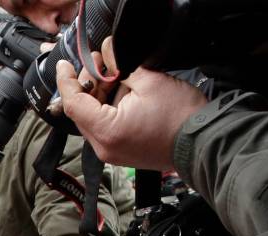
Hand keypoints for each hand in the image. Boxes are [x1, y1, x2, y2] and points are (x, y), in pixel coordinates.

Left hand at [55, 37, 206, 170]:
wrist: (202, 142)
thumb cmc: (181, 117)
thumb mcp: (150, 82)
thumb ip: (122, 66)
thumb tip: (109, 50)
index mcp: (106, 131)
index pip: (73, 104)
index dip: (67, 81)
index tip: (64, 65)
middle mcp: (103, 147)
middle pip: (81, 111)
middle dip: (87, 84)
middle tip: (99, 61)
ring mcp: (111, 152)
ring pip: (92, 118)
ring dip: (99, 95)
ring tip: (114, 73)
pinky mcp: (120, 152)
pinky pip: (104, 127)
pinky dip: (107, 108)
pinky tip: (120, 91)